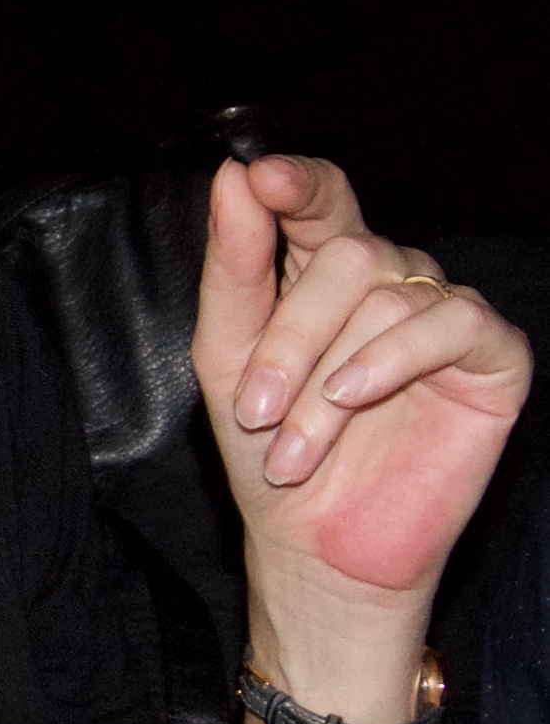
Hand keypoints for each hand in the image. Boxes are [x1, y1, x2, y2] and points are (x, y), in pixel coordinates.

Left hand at [193, 153, 530, 672]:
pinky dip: (394, 359)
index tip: (260, 178)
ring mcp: (445, 314)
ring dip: (324, 383)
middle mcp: (392, 282)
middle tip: (256, 411)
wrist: (317, 548)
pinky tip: (356, 399)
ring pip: (388, 298)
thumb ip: (233, 270)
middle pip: (350, 253)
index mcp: (324, 274)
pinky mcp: (494, 356)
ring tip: (293, 453)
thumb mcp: (229, 360)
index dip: (297, 182)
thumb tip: (236, 175)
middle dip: (291, 335)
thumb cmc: (269, 455)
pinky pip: (453, 321)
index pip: (322, 199)